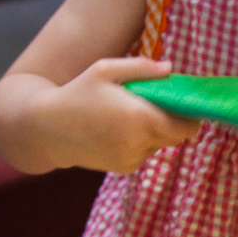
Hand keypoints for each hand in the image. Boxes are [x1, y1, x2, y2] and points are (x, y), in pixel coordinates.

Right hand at [19, 58, 200, 174]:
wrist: (46, 129)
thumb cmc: (77, 93)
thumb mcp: (106, 70)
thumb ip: (142, 68)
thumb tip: (170, 69)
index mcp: (142, 118)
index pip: (187, 126)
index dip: (191, 116)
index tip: (185, 104)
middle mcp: (140, 143)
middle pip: (177, 137)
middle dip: (173, 121)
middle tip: (158, 105)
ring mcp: (132, 159)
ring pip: (159, 145)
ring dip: (154, 132)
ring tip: (130, 115)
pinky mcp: (123, 168)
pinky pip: (144, 153)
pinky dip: (140, 143)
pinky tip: (118, 130)